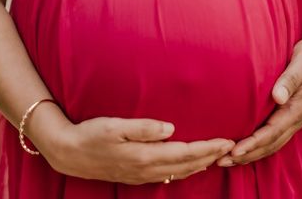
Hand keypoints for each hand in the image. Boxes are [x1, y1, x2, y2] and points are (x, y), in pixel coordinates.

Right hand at [44, 116, 233, 182]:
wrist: (69, 153)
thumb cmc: (91, 134)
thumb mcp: (114, 126)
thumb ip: (143, 128)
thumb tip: (170, 128)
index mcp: (144, 155)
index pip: (185, 153)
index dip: (207, 148)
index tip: (227, 141)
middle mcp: (146, 169)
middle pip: (187, 165)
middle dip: (211, 156)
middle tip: (232, 148)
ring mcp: (142, 174)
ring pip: (179, 172)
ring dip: (201, 164)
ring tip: (218, 156)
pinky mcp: (136, 174)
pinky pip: (169, 174)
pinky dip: (185, 170)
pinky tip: (191, 165)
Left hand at [217, 34, 301, 165]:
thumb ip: (290, 79)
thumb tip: (277, 97)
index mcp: (298, 108)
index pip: (272, 132)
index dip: (253, 143)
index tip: (235, 151)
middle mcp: (296, 118)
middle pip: (270, 144)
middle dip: (247, 155)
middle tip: (221, 161)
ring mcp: (294, 118)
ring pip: (271, 144)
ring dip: (250, 154)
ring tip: (227, 160)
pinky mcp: (289, 114)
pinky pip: (273, 136)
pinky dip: (257, 145)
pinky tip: (242, 146)